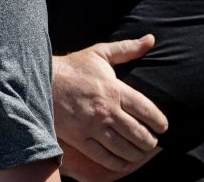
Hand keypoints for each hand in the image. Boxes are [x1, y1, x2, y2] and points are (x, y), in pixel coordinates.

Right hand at [52, 35, 168, 181]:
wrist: (40, 81)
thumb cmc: (73, 68)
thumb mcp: (99, 54)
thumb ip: (127, 49)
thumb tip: (151, 39)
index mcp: (114, 89)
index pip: (148, 111)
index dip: (160, 123)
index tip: (162, 127)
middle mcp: (106, 110)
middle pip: (139, 134)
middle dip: (150, 142)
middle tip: (151, 141)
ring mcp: (92, 126)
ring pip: (125, 149)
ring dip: (137, 153)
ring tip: (139, 151)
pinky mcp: (79, 139)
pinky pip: (105, 158)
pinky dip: (119, 163)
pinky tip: (123, 160)